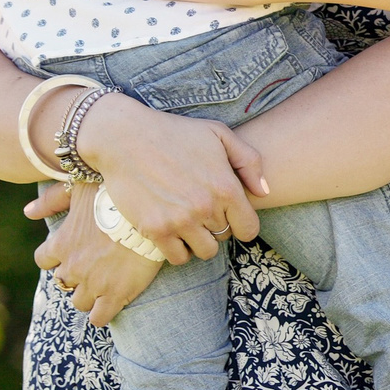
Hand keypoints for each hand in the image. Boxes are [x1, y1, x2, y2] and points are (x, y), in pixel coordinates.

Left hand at [34, 185, 162, 326]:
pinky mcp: (114, 296)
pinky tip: (110, 305)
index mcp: (61, 244)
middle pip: (62, 282)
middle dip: (75, 277)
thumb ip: (51, 199)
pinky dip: (101, 315)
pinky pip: (99, 318)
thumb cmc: (113, 196)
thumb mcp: (79, 188)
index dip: (55, 257)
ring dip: (88, 295)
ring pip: (79, 302)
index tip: (70, 253)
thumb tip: (27, 212)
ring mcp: (92, 284)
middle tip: (93, 267)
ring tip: (104, 286)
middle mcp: (72, 267)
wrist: (146, 215)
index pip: (43, 260)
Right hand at [75, 94, 267, 262]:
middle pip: (224, 237)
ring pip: (204, 252)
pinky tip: (172, 231)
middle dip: (217, 226)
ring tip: (188, 221)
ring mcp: (180, 221)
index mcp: (226, 187)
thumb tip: (264, 193)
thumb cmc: (174, 132)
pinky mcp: (155, 230)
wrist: (124, 137)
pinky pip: (177, 257)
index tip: (229, 215)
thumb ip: (249, 162)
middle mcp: (205, 208)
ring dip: (199, 240)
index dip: (241, 224)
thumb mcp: (218, 134)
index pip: (249, 229)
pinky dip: (178, 249)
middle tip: (200, 209)